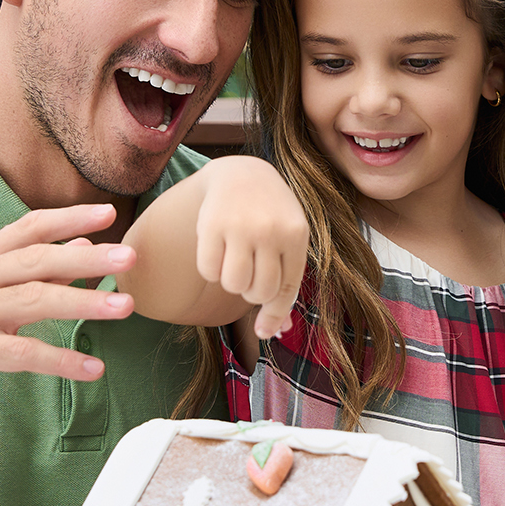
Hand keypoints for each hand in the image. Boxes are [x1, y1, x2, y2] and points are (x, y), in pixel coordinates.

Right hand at [0, 203, 139, 448]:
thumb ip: (32, 271)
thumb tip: (85, 245)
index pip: (28, 228)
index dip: (69, 218)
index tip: (110, 214)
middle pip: (36, 259)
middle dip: (87, 257)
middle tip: (130, 257)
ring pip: (34, 301)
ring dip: (84, 303)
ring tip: (126, 307)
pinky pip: (22, 354)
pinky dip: (60, 360)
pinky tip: (93, 369)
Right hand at [190, 155, 308, 338]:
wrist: (243, 174)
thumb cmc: (271, 216)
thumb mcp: (289, 240)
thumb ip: (285, 282)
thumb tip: (274, 332)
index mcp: (296, 236)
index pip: (285, 290)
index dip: (273, 316)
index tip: (262, 332)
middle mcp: (271, 230)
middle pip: (258, 292)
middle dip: (250, 291)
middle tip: (249, 273)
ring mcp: (241, 226)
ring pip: (233, 284)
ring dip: (231, 281)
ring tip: (235, 260)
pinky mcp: (212, 224)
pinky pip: (209, 271)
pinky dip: (211, 270)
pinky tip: (218, 249)